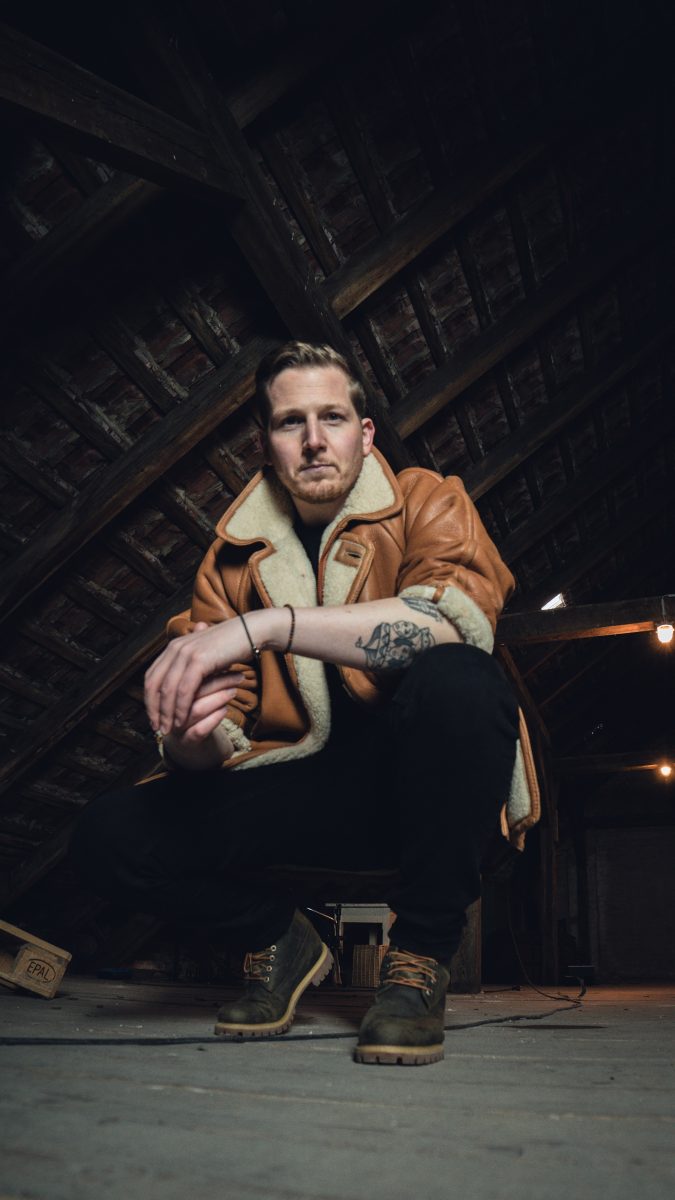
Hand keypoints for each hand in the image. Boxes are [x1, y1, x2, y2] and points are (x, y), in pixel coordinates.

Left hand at [145, 619, 251, 733]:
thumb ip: (191, 668)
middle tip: (157, 727)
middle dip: (154, 709)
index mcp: (174, 647)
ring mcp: (186, 653)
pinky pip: (185, 690)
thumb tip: (182, 689)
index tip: (154, 717)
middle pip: (154, 683)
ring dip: (167, 713)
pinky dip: (181, 708)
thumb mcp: (205, 656)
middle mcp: (176, 648)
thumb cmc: (231, 646)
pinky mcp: (199, 660)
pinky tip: (182, 720)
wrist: (251, 632)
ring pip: (168, 689)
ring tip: (169, 729)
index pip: (151, 676)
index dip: (149, 699)